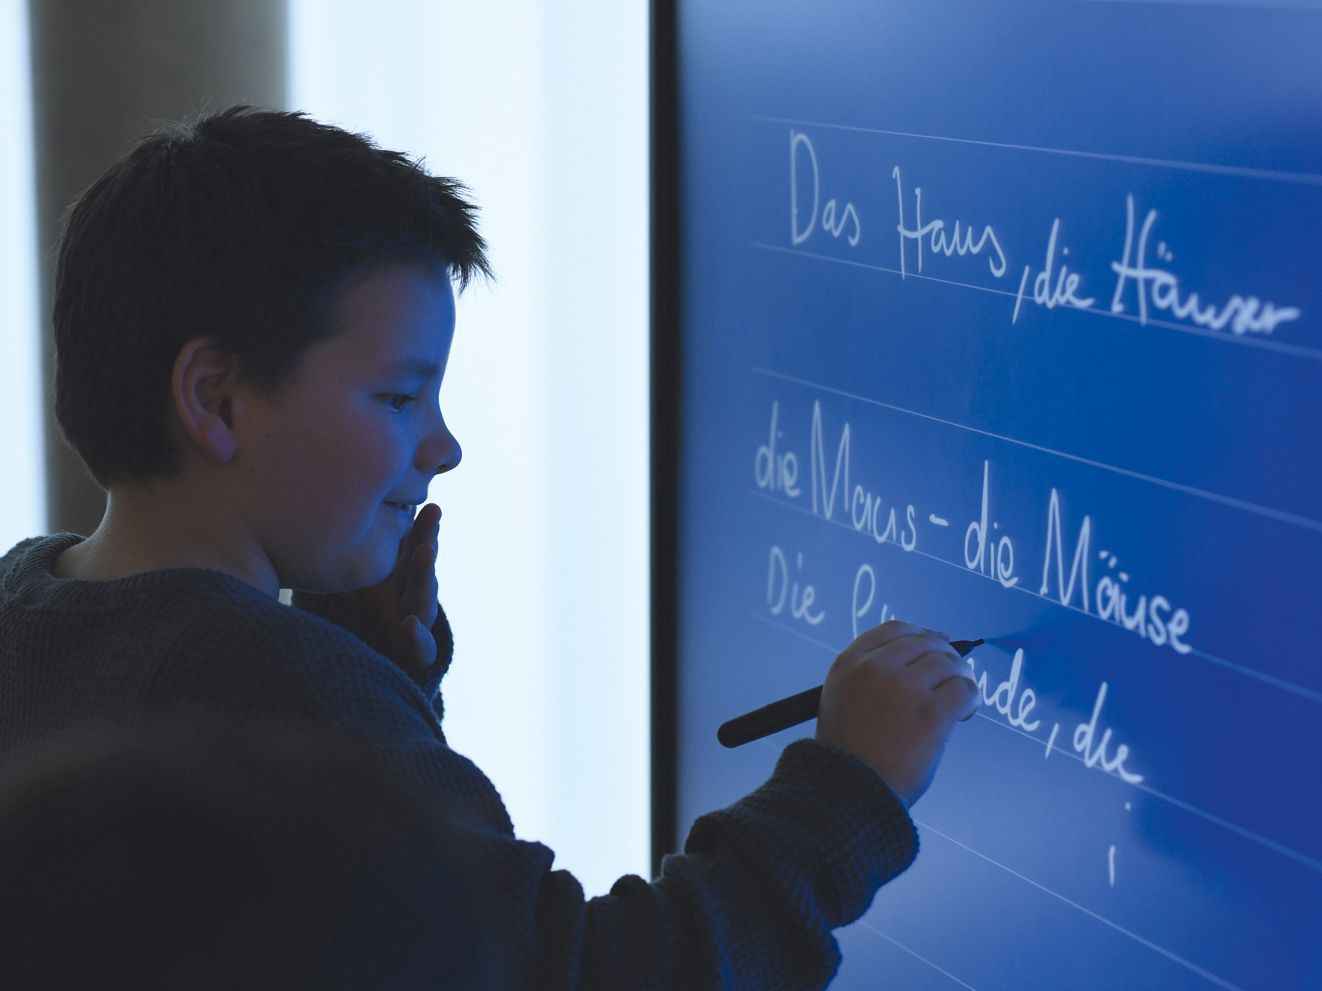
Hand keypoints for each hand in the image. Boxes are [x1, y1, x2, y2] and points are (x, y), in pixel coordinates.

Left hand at [341, 502, 441, 674]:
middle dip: (427, 537)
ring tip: (425, 552)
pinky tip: (410, 626)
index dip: (423, 527)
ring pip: (427, 601)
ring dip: (426, 575)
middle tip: (432, 512)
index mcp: (401, 577)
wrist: (356, 661)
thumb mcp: (351, 578)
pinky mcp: (414, 655)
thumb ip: (349, 552)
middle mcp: (412, 597)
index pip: (414, 547)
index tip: (429, 505)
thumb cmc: (356, 612)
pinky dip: (420, 639)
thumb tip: (321, 504)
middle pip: (422, 565)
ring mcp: (416, 624)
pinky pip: (424, 650)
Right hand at [816, 619, 978, 807]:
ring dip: (961, 680)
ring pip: (950, 663)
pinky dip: (971, 700)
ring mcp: (904, 688)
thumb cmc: (850, 753)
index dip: (923, 635)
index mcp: (850, 662)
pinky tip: (962, 715)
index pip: (897, 629)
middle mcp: (875, 668)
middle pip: (928, 642)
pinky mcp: (931, 712)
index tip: (937, 647)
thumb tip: (922, 652)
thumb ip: (869, 673)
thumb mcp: (841, 698)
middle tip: (952, 682)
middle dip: (946, 660)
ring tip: (957, 704)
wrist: (851, 792)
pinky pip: (966, 689)